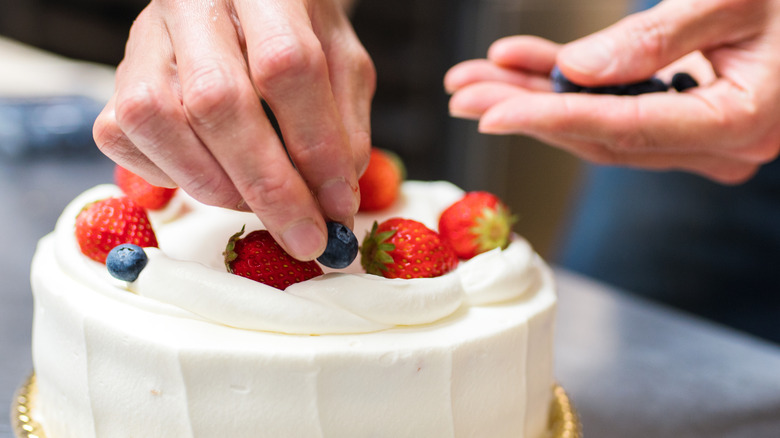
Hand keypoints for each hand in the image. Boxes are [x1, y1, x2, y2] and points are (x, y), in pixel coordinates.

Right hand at [93, 0, 374, 259]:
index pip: (287, 66)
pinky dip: (172, 175)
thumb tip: (333, 200)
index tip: (337, 207)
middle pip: (217, 101)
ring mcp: (145, 38)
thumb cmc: (301, 36)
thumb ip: (344, 125)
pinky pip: (124, 137)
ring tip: (259, 203)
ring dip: (217, 185)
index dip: (316, 147)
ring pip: (157, 120)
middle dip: (268, 186)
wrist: (250, 5)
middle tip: (304, 236)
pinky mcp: (117, 75)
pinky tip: (213, 176)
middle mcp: (194, 3)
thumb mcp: (343, 65)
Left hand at [445, 0, 779, 183]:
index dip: (549, 120)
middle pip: (597, 134)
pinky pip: (614, 108)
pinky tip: (522, 64)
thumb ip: (656, 38)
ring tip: (477, 79)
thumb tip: (577, 70)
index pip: (622, 129)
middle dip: (523, 111)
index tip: (490, 115)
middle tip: (464, 93)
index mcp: (737, 122)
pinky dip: (567, 85)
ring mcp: (697, 137)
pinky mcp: (683, 120)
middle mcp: (714, 144)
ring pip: (597, 125)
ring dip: (533, 99)